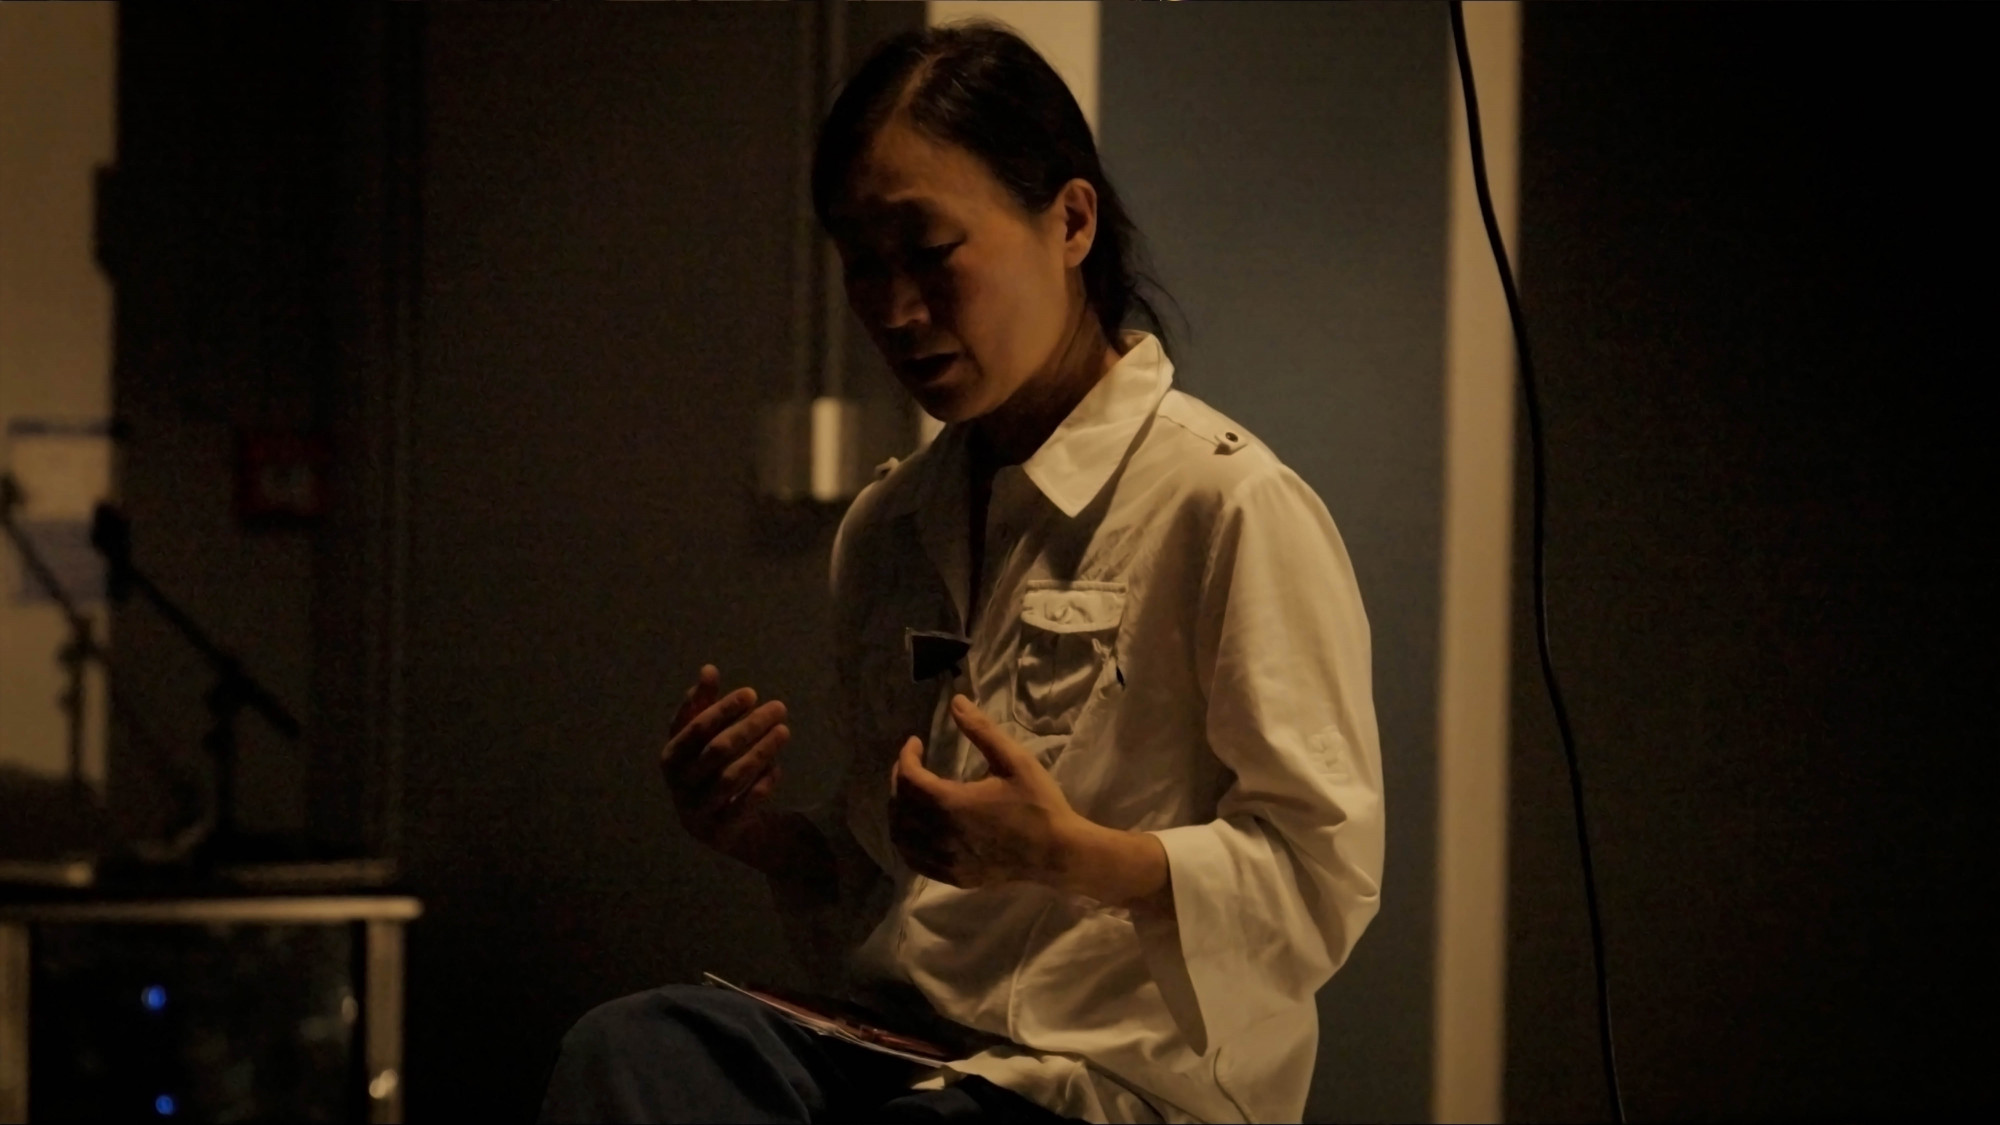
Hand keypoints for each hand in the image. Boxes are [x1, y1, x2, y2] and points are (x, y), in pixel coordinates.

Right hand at [660, 665, 790, 867]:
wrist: (718, 827)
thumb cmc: (710, 770)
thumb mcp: (703, 739)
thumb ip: (702, 706)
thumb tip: (707, 669)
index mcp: (670, 758)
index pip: (695, 728)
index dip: (722, 709)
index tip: (752, 693)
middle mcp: (679, 785)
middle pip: (716, 751)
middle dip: (749, 727)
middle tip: (779, 708)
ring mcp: (698, 811)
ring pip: (731, 778)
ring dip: (760, 752)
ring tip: (784, 731)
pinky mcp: (721, 831)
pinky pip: (744, 806)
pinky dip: (762, 784)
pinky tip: (777, 767)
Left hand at [884, 694, 1086, 889]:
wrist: (1058, 852)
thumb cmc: (1039, 803)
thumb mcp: (1014, 760)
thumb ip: (982, 730)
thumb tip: (955, 701)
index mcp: (953, 803)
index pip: (909, 778)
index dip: (906, 756)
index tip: (916, 742)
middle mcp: (942, 835)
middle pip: (900, 807)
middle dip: (899, 780)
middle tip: (912, 764)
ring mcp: (946, 860)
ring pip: (902, 837)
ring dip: (899, 812)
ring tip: (911, 794)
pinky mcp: (954, 877)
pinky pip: (915, 861)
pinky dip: (907, 842)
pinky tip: (917, 829)